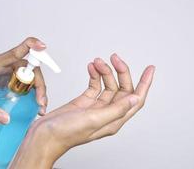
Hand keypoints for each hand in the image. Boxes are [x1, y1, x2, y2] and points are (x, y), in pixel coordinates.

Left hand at [0, 37, 46, 146]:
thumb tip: (6, 118)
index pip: (16, 51)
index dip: (31, 45)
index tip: (42, 46)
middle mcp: (5, 66)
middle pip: (30, 69)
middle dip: (39, 84)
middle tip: (41, 101)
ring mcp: (9, 73)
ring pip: (31, 77)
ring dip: (39, 90)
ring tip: (41, 107)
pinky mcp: (11, 81)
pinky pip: (28, 84)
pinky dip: (35, 94)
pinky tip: (36, 105)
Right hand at [12, 54, 154, 168]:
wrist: (43, 136)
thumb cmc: (65, 133)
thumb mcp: (94, 120)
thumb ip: (116, 109)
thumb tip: (136, 99)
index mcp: (114, 119)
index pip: (136, 99)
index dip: (144, 84)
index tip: (150, 69)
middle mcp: (107, 113)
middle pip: (121, 88)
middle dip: (120, 71)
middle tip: (115, 58)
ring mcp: (95, 107)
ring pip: (107, 84)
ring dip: (104, 71)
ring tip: (97, 61)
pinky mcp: (84, 102)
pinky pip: (94, 85)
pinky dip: (94, 75)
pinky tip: (91, 68)